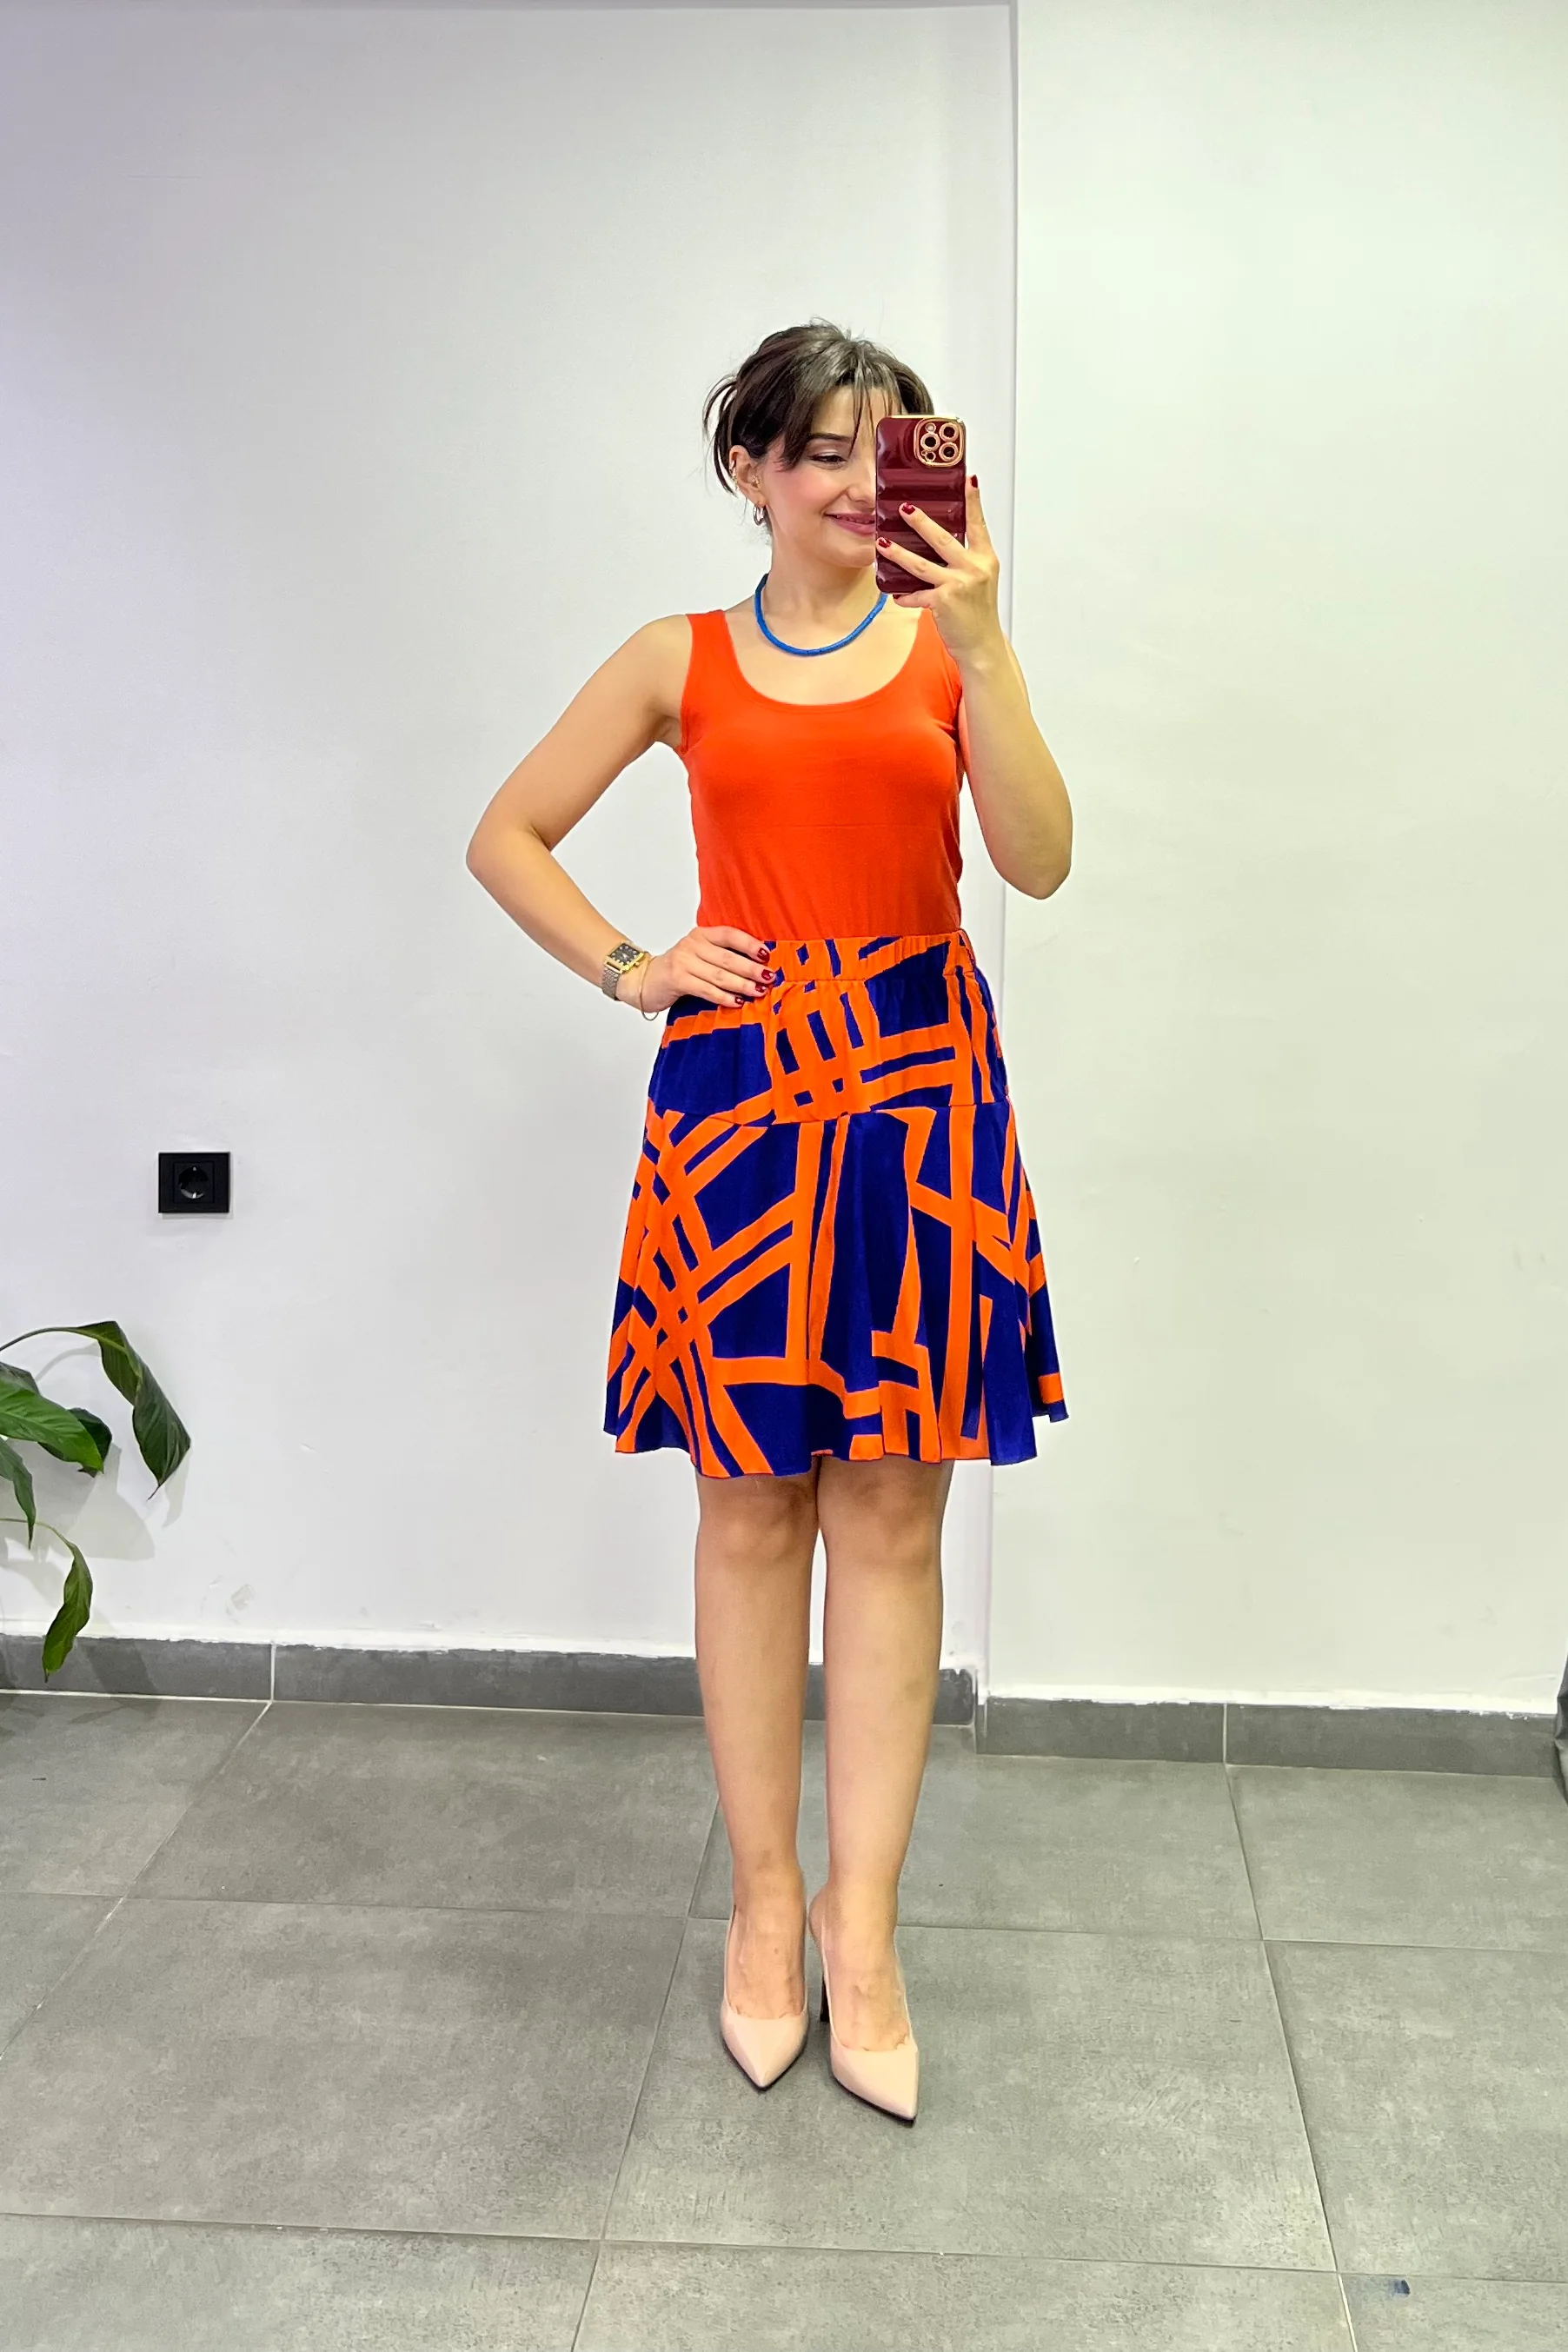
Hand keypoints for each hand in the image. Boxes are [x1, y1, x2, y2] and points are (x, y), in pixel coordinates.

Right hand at [620, 925, 773, 1013]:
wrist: (644, 979)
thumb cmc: (678, 969)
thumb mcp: (699, 955)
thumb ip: (721, 956)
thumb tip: (757, 966)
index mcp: (701, 935)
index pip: (730, 935)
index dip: (750, 944)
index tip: (767, 955)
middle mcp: (692, 944)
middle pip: (728, 957)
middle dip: (751, 969)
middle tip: (769, 977)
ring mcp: (684, 962)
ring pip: (720, 975)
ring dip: (742, 984)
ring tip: (759, 991)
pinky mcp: (677, 980)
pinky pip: (707, 990)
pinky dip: (724, 997)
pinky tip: (737, 1002)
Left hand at [878, 474, 1003, 666]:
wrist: (981, 644)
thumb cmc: (978, 613)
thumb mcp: (979, 581)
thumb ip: (964, 560)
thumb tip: (937, 543)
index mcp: (985, 559)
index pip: (978, 524)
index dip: (973, 501)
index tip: (968, 480)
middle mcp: (973, 568)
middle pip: (942, 538)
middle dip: (921, 521)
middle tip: (905, 508)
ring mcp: (958, 584)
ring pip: (921, 564)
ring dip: (898, 553)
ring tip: (883, 543)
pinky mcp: (942, 602)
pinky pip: (916, 594)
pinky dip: (905, 595)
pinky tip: (896, 594)